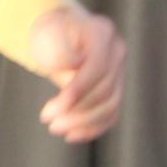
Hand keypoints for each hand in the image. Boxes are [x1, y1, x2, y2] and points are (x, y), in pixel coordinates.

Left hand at [27, 7, 124, 143]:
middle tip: (46, 119)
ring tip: (55, 128)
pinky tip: (72, 135)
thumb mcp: (46, 32)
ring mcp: (120, 70)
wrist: (60, 32)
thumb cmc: (50, 32)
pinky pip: (112, 113)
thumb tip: (71, 65)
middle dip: (75, 111)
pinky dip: (93, 127)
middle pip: (104, 90)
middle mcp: (117, 50)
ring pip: (111, 105)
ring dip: (83, 122)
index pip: (97, 68)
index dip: (77, 92)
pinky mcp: (116, 87)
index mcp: (101, 31)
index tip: (51, 109)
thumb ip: (57, 48)